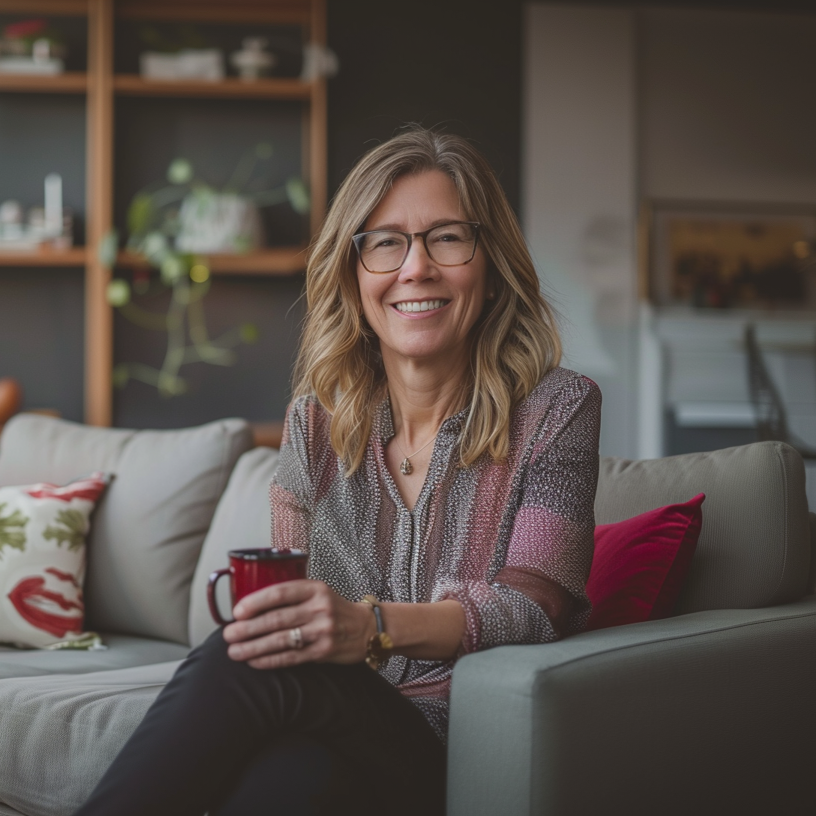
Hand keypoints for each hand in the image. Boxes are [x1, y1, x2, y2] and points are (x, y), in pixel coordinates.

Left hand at [222, 579, 374, 669]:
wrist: (368, 628)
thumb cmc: (335, 609)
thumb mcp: (318, 593)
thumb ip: (292, 596)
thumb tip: (251, 605)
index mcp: (315, 589)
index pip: (281, 592)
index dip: (256, 601)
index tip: (237, 611)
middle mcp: (319, 608)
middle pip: (277, 618)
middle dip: (248, 628)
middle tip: (228, 634)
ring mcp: (322, 631)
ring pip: (281, 640)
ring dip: (253, 647)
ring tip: (234, 651)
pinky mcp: (323, 652)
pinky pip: (290, 657)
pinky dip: (269, 660)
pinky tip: (254, 661)